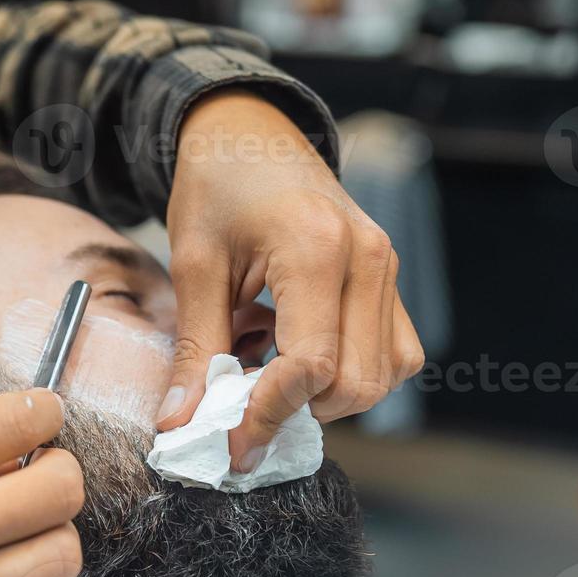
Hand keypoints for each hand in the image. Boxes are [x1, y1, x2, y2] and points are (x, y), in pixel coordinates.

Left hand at [159, 91, 424, 470]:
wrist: (252, 132)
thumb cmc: (218, 187)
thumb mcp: (194, 264)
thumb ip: (195, 348)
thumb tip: (181, 426)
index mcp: (316, 248)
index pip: (311, 365)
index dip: (269, 414)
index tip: (230, 443)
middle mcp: (368, 259)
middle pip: (356, 383)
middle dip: (299, 412)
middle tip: (244, 412)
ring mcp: (389, 268)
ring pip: (384, 377)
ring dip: (328, 399)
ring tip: (270, 377)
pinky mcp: (392, 278)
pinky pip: (396, 354)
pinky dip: (354, 375)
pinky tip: (302, 359)